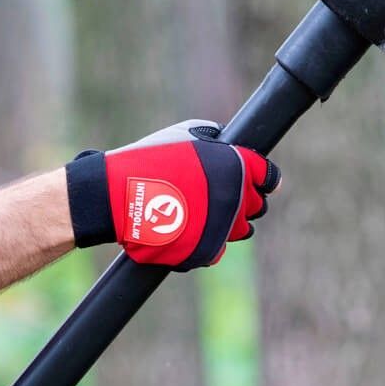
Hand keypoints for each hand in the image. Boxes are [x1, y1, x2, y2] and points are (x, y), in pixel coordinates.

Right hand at [65, 120, 280, 269]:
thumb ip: (214, 140)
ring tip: (203, 214)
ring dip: (228, 223)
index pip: (269, 177)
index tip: (261, 183)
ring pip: (240, 231)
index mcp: (236, 167)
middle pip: (258, 207)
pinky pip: (217, 250)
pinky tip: (188, 229)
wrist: (115, 195)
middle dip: (245, 202)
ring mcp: (222, 228)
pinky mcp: (205, 251)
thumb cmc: (148, 159)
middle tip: (223, 198)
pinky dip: (206, 242)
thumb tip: (226, 143)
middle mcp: (236, 198)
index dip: (265, 180)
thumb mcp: (185, 133)